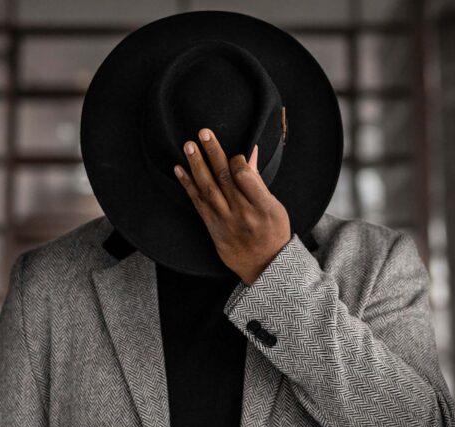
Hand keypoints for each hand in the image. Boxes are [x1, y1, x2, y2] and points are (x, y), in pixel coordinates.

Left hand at [173, 128, 291, 285]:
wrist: (263, 265)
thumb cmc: (273, 232)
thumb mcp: (274, 206)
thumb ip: (258, 181)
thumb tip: (249, 153)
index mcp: (263, 206)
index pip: (245, 176)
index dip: (236, 160)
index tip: (234, 154)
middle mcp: (243, 213)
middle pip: (224, 178)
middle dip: (212, 153)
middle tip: (203, 133)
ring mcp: (226, 221)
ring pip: (208, 188)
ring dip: (196, 165)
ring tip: (188, 146)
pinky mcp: (213, 228)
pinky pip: (198, 203)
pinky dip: (188, 185)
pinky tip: (180, 170)